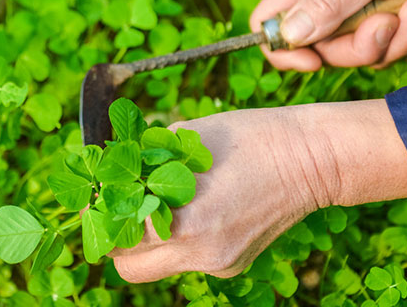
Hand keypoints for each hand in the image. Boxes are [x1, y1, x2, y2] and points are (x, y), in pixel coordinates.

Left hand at [111, 100, 406, 282]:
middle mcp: (200, 254)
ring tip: (159, 205)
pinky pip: (190, 260)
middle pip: (130, 268)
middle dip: (117, 241)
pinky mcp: (233, 266)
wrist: (311, 159)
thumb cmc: (248, 137)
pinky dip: (183, 240)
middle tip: (116, 210)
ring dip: (149, 241)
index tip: (95, 199)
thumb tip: (110, 168)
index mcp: (185, 222)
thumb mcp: (186, 137)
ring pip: (160, 266)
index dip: (101, 216)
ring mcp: (219, 265)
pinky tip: (200, 210)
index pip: (118, 238)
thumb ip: (143, 160)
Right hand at [250, 0, 406, 70]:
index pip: (270, 30)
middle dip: (365, 46)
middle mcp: (334, 7)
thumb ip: (327, 2)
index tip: (314, 60)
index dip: (286, 53)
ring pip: (374, 56)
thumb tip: (288, 35)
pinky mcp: (404, 24)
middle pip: (328, 53)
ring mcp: (368, 17)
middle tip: (389, 20)